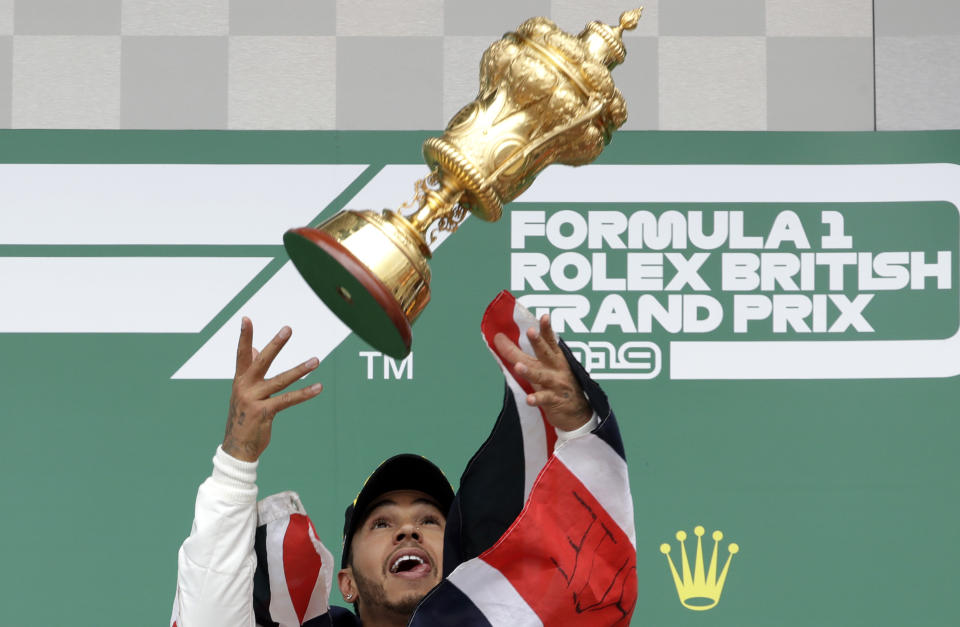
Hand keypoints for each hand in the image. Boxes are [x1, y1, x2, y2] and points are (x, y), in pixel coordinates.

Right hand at [222, 317, 322, 461]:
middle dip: (276, 344)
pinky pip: (288, 400)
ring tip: (316, 360)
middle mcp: (245, 387)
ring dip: (300, 370)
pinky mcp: (264, 413)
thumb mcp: (243, 392)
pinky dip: (305, 393)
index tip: (246, 318)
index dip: (245, 336)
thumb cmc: (243, 416)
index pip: (242, 354)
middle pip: (261, 361)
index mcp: (240, 380)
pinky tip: (318, 387)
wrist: (237, 448)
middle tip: (288, 328)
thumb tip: (257, 348)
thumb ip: (250, 370)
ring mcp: (254, 400)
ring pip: (280, 380)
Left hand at [493, 314, 591, 431]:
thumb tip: (504, 342)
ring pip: (541, 376)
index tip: (544, 316)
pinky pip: (544, 399)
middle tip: (530, 331)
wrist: (578, 413)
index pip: (551, 341)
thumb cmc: (559, 386)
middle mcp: (557, 369)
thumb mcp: (549, 368)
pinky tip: (529, 399)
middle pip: (545, 353)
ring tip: (518, 366)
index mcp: (556, 359)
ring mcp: (556, 384)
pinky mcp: (555, 401)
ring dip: (529, 371)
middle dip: (538, 342)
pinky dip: (536, 399)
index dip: (547, 329)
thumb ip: (531, 357)